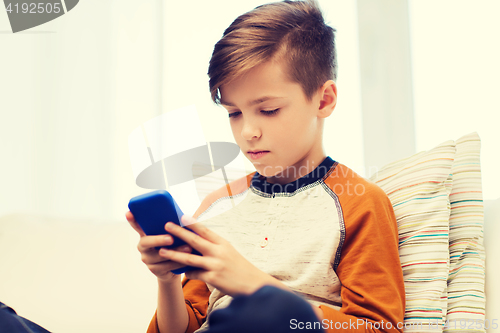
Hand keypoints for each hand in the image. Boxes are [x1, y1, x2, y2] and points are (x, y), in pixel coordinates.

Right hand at [125, 211, 192, 282]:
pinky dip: (178, 262)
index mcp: (146, 234)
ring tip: (188, 248)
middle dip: (158, 240)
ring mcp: (147, 259)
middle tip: (170, 238)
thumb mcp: (172, 234)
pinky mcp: (154, 270)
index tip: (129, 213)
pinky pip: (166, 266)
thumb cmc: (174, 245)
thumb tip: (185, 217)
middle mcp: (143, 247)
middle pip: (146, 242)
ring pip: (159, 255)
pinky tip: (187, 260)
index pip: (137, 226)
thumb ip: (172, 227)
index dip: (132, 220)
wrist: (174, 267)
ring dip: (175, 252)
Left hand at [158, 215, 286, 296]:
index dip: (192, 223)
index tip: (181, 215)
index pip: (205, 230)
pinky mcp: (213, 278)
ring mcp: (215, 265)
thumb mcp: (229, 252)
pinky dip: (186, 272)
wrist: (253, 284)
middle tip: (166, 225)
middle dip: (179, 232)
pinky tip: (181, 271)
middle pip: (195, 240)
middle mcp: (218, 252)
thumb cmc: (239, 268)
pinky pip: (194, 274)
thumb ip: (214, 247)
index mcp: (222, 243)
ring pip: (190, 258)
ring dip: (174, 254)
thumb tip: (196, 241)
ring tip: (161, 251)